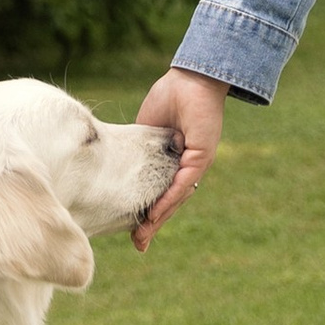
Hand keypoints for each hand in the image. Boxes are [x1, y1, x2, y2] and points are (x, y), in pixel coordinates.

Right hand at [132, 66, 224, 250]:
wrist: (191, 79)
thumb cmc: (170, 98)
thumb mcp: (146, 133)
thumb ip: (139, 152)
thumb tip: (122, 168)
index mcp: (175, 163)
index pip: (162, 193)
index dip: (149, 212)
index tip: (134, 231)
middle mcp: (188, 169)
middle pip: (170, 202)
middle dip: (152, 224)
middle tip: (138, 245)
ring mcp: (196, 165)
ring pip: (176, 198)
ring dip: (158, 218)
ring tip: (142, 237)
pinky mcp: (201, 159)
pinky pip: (183, 185)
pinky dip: (168, 200)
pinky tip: (154, 214)